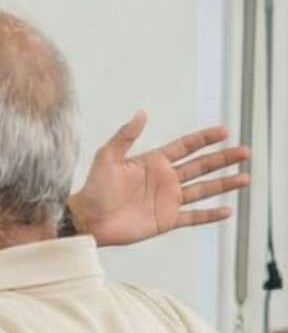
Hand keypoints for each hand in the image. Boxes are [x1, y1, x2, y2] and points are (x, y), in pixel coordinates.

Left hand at [71, 113, 249, 246]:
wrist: (87, 218)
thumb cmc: (93, 188)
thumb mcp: (108, 157)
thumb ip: (125, 136)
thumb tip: (141, 113)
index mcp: (153, 162)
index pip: (185, 147)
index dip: (205, 138)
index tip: (224, 131)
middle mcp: (165, 180)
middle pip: (201, 166)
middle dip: (223, 158)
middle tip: (245, 151)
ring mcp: (167, 200)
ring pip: (203, 190)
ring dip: (224, 184)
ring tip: (245, 177)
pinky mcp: (166, 220)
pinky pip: (193, 217)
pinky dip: (210, 215)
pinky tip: (228, 210)